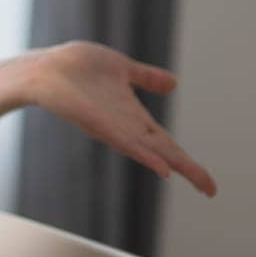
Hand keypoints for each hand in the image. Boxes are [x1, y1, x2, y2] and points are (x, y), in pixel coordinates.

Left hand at [26, 41, 216, 196]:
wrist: (44, 67)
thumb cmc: (76, 68)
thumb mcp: (121, 68)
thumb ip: (146, 77)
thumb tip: (174, 83)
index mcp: (132, 118)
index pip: (166, 144)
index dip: (188, 161)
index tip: (209, 184)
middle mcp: (125, 128)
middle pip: (163, 153)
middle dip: (188, 169)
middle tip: (211, 189)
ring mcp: (111, 127)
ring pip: (148, 151)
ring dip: (171, 164)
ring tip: (196, 179)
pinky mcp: (96, 123)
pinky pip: (123, 141)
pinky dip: (144, 154)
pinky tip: (161, 168)